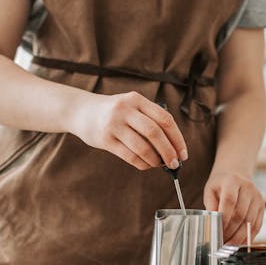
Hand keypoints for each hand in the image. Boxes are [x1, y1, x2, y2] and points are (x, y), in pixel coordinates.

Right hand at [69, 91, 187, 170]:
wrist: (82, 111)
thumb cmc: (115, 113)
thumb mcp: (132, 107)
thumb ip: (150, 121)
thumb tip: (173, 149)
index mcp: (137, 99)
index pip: (165, 118)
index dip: (177, 138)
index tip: (183, 153)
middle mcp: (125, 109)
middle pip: (155, 132)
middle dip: (169, 151)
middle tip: (175, 164)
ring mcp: (114, 124)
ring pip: (142, 146)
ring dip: (155, 160)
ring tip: (160, 165)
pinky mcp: (105, 139)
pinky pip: (129, 155)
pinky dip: (142, 163)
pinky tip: (147, 165)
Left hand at [203, 172, 264, 244]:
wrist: (236, 174)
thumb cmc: (221, 184)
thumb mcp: (210, 190)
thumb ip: (210, 205)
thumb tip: (212, 222)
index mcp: (233, 181)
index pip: (230, 201)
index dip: (224, 218)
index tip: (217, 230)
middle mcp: (248, 188)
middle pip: (240, 214)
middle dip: (230, 231)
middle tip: (221, 241)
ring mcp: (257, 197)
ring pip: (249, 222)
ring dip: (239, 236)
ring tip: (228, 245)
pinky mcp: (262, 206)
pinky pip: (257, 225)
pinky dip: (248, 236)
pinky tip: (239, 243)